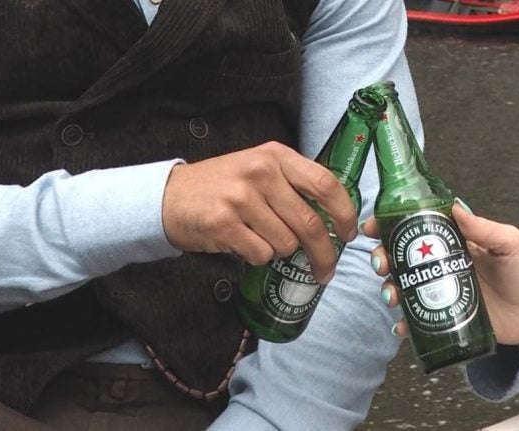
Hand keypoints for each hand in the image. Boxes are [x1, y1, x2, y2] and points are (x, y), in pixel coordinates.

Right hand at [162, 142, 356, 284]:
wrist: (170, 196)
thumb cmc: (222, 186)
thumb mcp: (259, 168)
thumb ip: (293, 184)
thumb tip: (335, 219)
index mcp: (276, 156)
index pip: (326, 184)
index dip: (345, 214)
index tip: (349, 234)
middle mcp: (261, 172)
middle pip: (310, 223)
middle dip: (324, 254)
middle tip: (325, 270)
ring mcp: (241, 198)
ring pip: (286, 243)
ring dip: (279, 251)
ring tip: (261, 239)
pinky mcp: (224, 223)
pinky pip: (261, 254)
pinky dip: (257, 257)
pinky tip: (243, 243)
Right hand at [365, 200, 518, 344]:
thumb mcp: (510, 244)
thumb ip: (486, 228)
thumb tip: (456, 207)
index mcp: (453, 242)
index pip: (415, 228)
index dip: (390, 225)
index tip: (374, 226)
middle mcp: (441, 266)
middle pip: (401, 259)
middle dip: (383, 259)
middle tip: (381, 264)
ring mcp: (440, 292)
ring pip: (403, 288)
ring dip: (389, 289)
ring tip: (392, 295)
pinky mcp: (445, 318)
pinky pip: (418, 321)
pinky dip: (405, 324)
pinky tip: (402, 326)